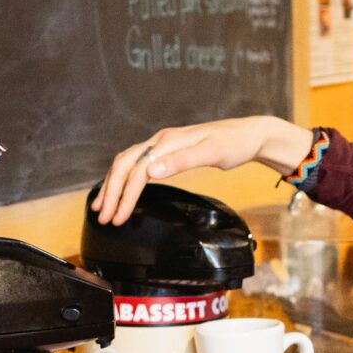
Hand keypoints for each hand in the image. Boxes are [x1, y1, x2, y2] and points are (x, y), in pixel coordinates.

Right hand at [93, 116, 314, 224]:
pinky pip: (137, 163)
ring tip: (102, 206)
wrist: (249, 134)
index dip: (123, 196)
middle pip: (124, 165)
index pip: (136, 171)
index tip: (117, 217)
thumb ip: (181, 162)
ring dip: (113, 185)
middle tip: (102, 218)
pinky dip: (124, 178)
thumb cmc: (234, 144)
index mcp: (168, 142)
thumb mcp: (211, 153)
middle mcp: (160, 141)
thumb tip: (150, 170)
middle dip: (110, 192)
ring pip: (127, 163)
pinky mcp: (168, 150)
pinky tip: (121, 189)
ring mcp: (163, 144)